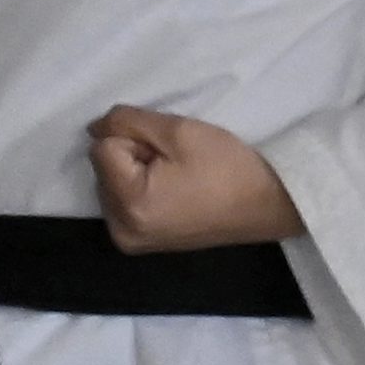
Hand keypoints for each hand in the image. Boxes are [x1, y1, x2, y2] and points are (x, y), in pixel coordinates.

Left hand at [90, 106, 301, 252]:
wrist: (269, 205)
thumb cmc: (229, 167)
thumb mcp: (178, 130)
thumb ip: (127, 121)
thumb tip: (94, 129)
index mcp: (130, 205)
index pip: (103, 147)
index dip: (137, 139)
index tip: (171, 153)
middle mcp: (122, 230)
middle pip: (103, 168)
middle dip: (133, 157)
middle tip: (177, 165)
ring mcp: (130, 241)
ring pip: (110, 183)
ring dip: (136, 173)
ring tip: (178, 180)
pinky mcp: (140, 243)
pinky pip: (122, 203)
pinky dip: (140, 190)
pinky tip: (172, 193)